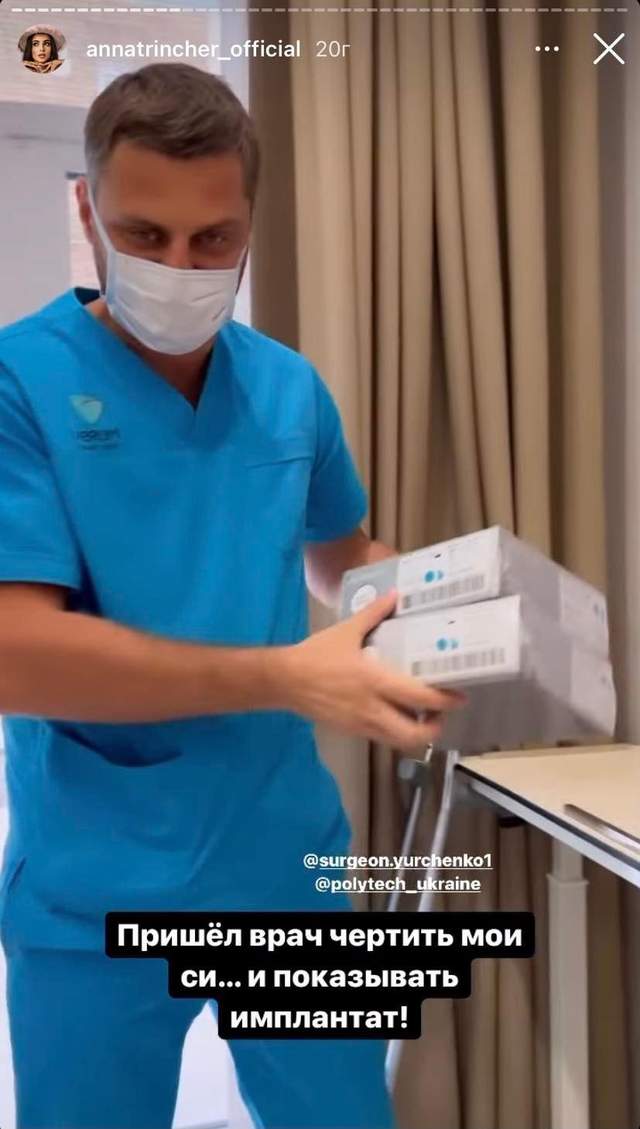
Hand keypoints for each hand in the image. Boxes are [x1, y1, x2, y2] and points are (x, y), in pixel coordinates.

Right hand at [279, 590, 466, 750]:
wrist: (285, 680)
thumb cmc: (317, 654)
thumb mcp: (347, 630)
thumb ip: (374, 613)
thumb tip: (395, 595)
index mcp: (375, 681)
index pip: (419, 697)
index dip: (444, 701)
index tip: (459, 695)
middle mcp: (372, 708)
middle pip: (414, 734)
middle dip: (435, 727)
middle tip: (441, 713)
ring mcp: (362, 724)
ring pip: (398, 741)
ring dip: (416, 732)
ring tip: (422, 716)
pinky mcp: (352, 731)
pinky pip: (381, 737)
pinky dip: (395, 730)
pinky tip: (395, 714)